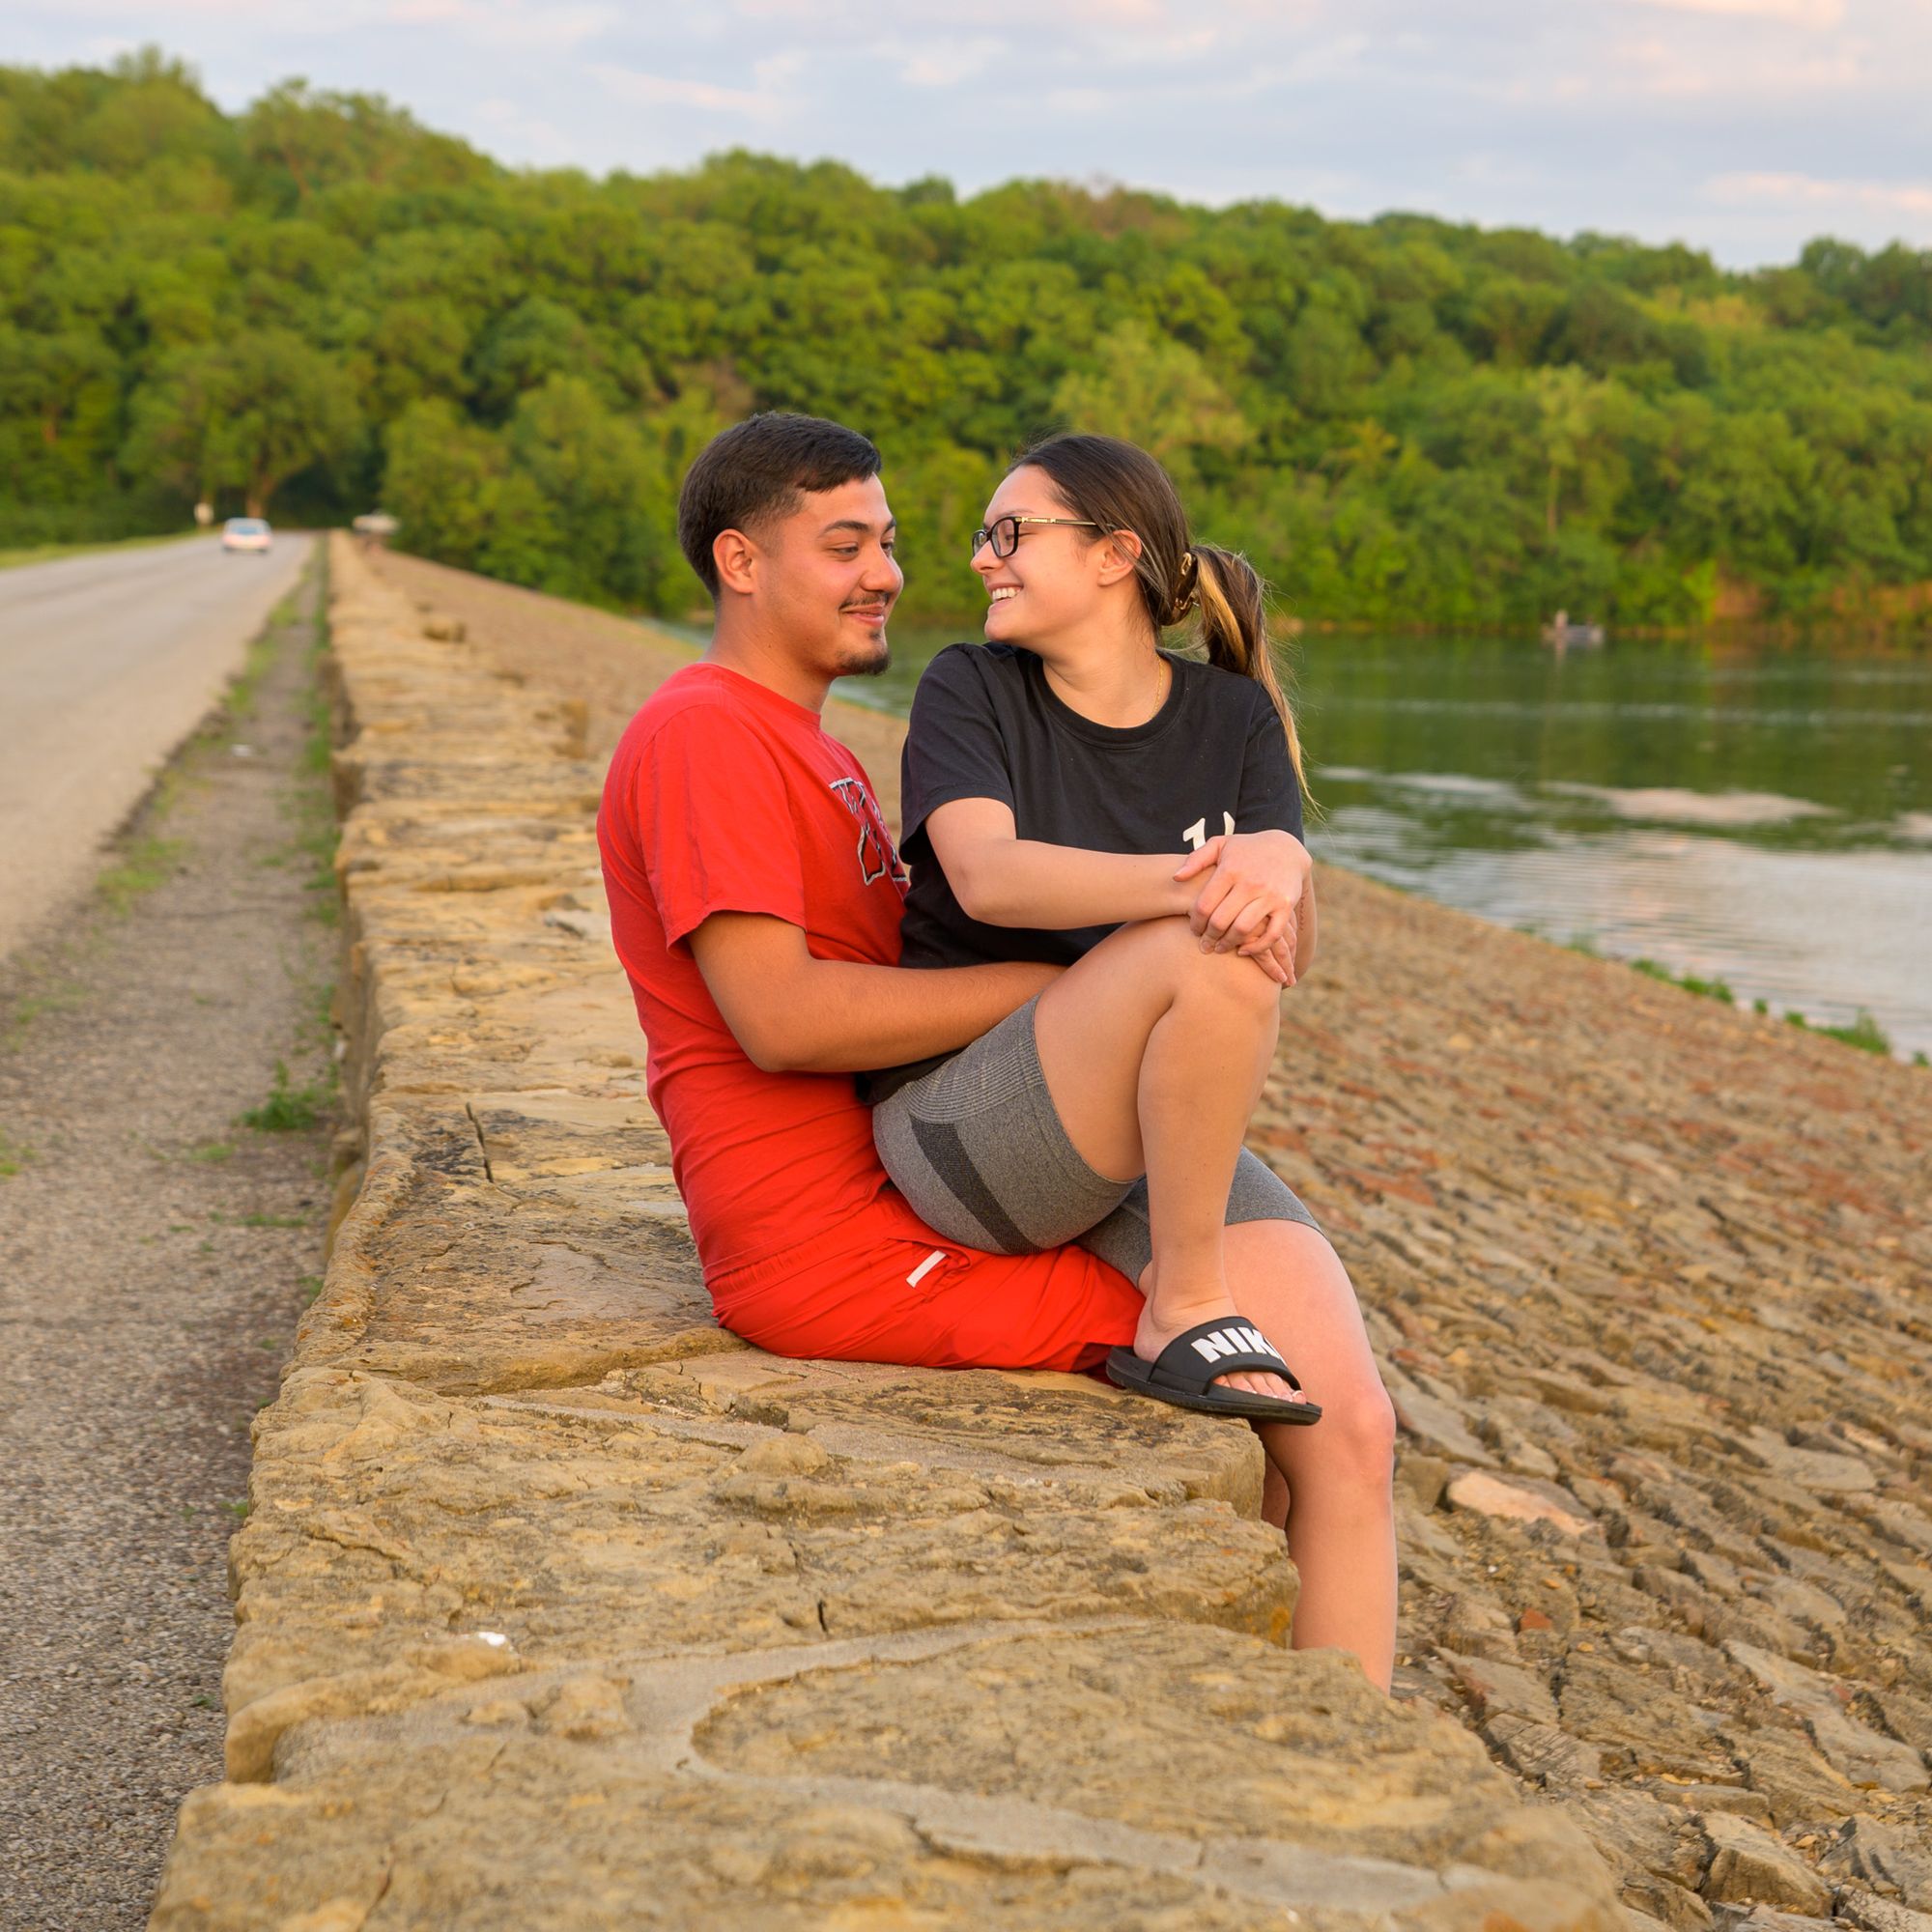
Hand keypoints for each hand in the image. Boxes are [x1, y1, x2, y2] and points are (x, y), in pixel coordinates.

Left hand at [1174, 830, 1311, 960]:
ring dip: (1228, 943)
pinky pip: (1272, 934)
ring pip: (1243, 929)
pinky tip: (1244, 950)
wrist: (1287, 849)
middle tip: (1204, 945)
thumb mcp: (1220, 845)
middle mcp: (1250, 883)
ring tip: (1220, 948)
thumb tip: (1175, 877)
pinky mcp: (1286, 906)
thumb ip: (1196, 859)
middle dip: (1209, 937)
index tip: (1194, 929)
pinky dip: (1257, 947)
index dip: (1196, 922)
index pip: (1205, 905)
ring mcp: (1269, 895)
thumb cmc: (1246, 849)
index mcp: (1230, 870)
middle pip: (1221, 920)